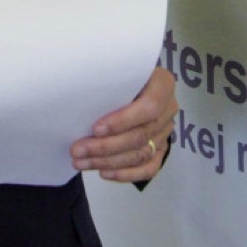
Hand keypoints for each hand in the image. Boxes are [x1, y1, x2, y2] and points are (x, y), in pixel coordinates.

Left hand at [72, 66, 177, 181]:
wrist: (131, 85)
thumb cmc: (118, 77)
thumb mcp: (116, 72)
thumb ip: (108, 83)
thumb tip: (80, 101)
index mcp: (162, 84)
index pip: (149, 106)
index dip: (123, 121)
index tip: (95, 128)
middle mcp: (169, 108)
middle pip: (141, 134)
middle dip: (106, 146)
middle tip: (77, 150)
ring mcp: (166, 130)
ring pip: (142, 153)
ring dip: (109, 162)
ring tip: (82, 162)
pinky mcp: (162, 149)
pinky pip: (149, 168)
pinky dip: (126, 174)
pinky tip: (104, 173)